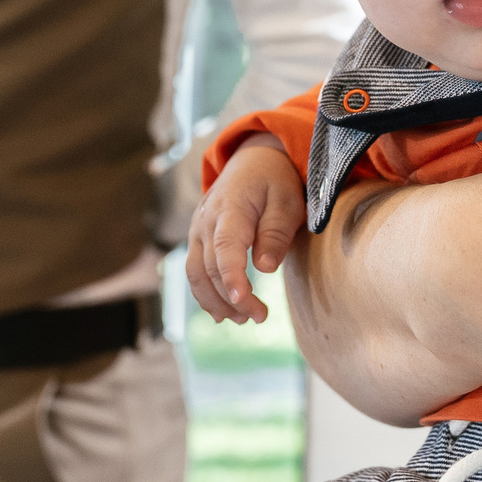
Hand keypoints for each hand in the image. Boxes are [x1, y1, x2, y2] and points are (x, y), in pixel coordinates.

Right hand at [186, 137, 301, 323]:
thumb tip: (265, 267)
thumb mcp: (287, 200)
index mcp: (229, 208)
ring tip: (241, 320)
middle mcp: (206, 221)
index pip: (225, 248)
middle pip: (209, 268)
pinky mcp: (197, 239)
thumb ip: (276, 232)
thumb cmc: (274, 181)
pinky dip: (205, 294)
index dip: (231, 276)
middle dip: (232, 299)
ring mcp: (197, 230)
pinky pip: (194, 271)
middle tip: (259, 317)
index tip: (242, 300)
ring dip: (215, 302)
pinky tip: (221, 313)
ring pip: (195, 274)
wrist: (252, 160)